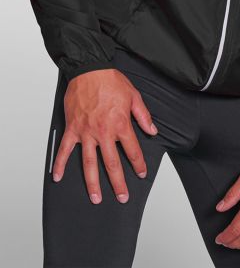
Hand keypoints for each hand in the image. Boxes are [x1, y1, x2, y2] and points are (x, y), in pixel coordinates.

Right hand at [53, 68, 157, 203]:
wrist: (90, 70)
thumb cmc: (112, 82)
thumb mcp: (134, 97)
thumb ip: (143, 116)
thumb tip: (152, 130)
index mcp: (120, 124)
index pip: (132, 150)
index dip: (138, 164)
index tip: (140, 174)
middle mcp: (103, 132)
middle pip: (112, 163)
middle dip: (118, 182)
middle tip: (122, 197)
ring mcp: (86, 132)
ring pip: (89, 163)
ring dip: (92, 182)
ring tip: (96, 197)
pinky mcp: (72, 129)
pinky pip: (64, 150)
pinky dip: (60, 164)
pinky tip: (58, 177)